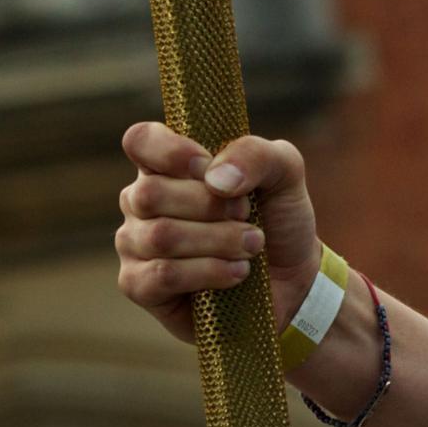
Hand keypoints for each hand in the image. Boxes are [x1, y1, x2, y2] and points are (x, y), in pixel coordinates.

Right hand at [113, 124, 321, 346]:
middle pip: (150, 193)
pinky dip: (210, 272)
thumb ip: (257, 154)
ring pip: (160, 236)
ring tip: (251, 245)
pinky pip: (162, 275)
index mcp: (169, 165)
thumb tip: (215, 178)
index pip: (141, 140)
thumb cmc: (278, 218)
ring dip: (219, 240)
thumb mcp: (285, 173)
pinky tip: (237, 272)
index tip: (208, 167)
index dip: (172, 151)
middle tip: (246, 214)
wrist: (292, 277)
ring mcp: (136, 244)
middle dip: (211, 205)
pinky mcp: (140, 285)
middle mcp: (143, 201)